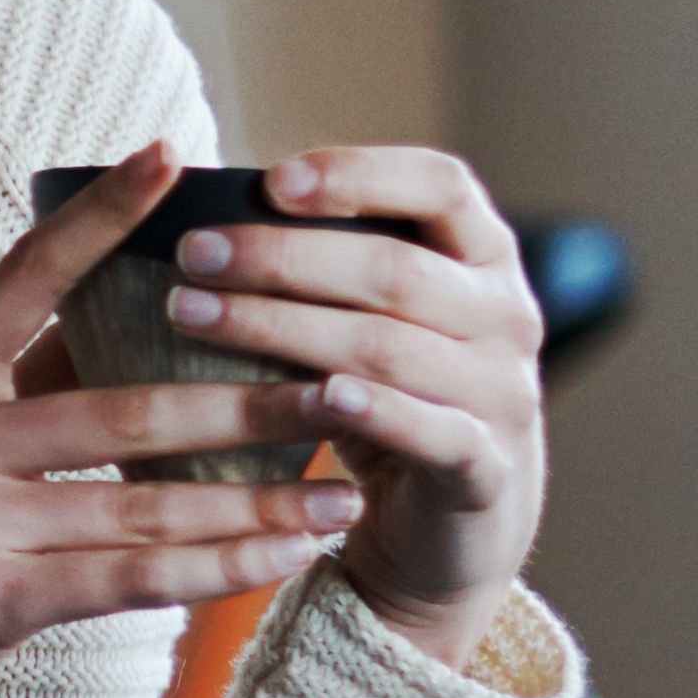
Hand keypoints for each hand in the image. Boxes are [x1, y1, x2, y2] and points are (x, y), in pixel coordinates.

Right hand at [0, 143, 357, 697]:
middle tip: (348, 378)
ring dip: (261, 497)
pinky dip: (222, 567)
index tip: (171, 157)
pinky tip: (288, 558)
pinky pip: (132, 576)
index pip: (25, 275)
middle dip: (252, 395)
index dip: (101, 216)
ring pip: (144, 497)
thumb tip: (129, 338)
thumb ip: (16, 400)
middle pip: (126, 402)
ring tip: (347, 490)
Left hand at [146, 144, 546, 669]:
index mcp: (483, 256)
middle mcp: (505, 314)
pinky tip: (321, 396)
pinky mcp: (485, 468)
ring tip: (195, 317)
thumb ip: (322, 266)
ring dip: (286, 329)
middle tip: (192, 255)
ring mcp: (502, 392)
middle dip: (283, 259)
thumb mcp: (370, 318)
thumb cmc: (388, 394)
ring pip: (392, 347)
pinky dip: (376, 411)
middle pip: (395, 269)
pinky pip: (433, 431)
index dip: (358, 174)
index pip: (440, 185)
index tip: (270, 180)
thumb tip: (197, 213)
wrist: (455, 524)